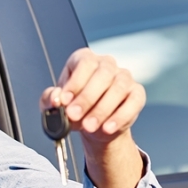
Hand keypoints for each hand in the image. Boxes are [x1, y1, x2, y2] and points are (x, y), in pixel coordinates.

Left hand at [40, 48, 145, 187]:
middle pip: (102, 75)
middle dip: (86, 98)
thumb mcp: (56, 104)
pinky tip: (107, 127)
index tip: (64, 100)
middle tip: (74, 115)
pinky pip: (133, 103)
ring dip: (102, 110)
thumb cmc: (74, 108)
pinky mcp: (137, 94)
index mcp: (85, 60)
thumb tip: (55, 98)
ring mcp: (124, 77)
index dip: (74, 82)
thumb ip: (50, 98)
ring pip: (118, 89)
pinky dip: (120, 117)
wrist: (93, 125)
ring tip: (89, 126)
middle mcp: (106, 64)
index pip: (84, 63)